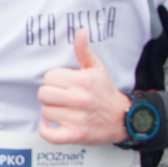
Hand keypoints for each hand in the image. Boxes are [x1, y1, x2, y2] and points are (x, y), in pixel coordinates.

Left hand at [38, 31, 131, 145]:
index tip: (63, 84)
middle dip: (50, 95)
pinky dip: (46, 131)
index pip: (49, 77)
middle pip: (43, 94)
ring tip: (64, 110)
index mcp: (82, 81)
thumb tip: (79, 32)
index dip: (54, 80)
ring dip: (52, 112)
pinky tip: (49, 125)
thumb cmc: (105, 92)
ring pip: (45, 112)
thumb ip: (84, 51)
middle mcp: (79, 99)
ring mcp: (77, 118)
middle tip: (62, 97)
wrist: (124, 118)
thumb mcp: (97, 69)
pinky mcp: (76, 134)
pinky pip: (50, 135)